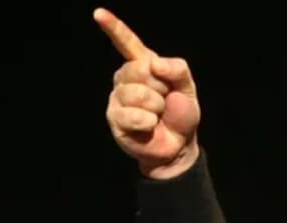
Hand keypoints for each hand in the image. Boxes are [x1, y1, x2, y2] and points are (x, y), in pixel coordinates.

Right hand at [94, 8, 200, 178]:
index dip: (113, 27)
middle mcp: (126, 77)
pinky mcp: (114, 118)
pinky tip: (149, 127)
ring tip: (157, 115)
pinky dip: (148, 123)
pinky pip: (133, 115)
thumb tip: (154, 65)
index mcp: (143, 64)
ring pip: (137, 94)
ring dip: (155, 107)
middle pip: (139, 70)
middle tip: (164, 100)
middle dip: (160, 87)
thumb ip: (177, 68)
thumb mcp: (187, 86)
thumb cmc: (180, 112)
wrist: (178, 144)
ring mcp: (118, 98)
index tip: (98, 13)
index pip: (126, 42)